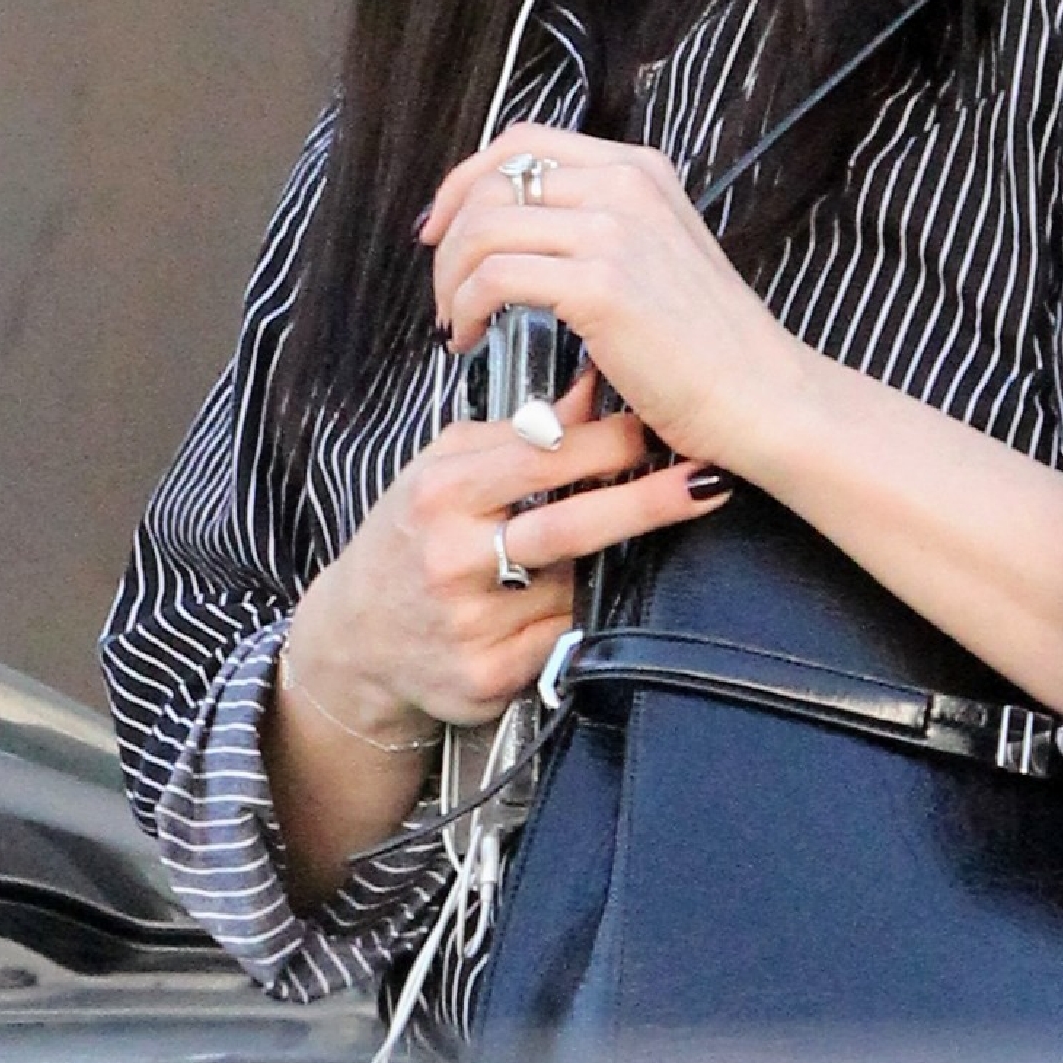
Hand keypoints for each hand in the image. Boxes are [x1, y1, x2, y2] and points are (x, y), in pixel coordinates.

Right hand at [281, 368, 725, 741]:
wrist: (354, 639)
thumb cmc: (410, 538)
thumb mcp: (447, 470)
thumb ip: (519, 432)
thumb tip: (592, 384)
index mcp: (441, 493)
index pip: (541, 459)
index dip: (608, 442)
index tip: (657, 428)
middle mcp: (450, 560)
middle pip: (569, 527)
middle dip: (646, 502)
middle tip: (707, 481)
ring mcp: (468, 624)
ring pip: (576, 588)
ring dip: (605, 568)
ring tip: (606, 553)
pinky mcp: (486, 677)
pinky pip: (564, 639)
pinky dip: (577, 618)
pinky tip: (563, 605)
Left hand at [422, 125, 803, 470]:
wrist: (760, 395)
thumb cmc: (708, 347)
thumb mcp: (659, 255)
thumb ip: (600, 228)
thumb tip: (517, 230)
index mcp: (639, 170)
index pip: (522, 143)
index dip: (464, 181)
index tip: (441, 229)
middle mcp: (626, 186)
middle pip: (491, 183)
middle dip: (449, 240)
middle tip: (446, 294)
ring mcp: (615, 231)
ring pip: (483, 228)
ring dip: (450, 280)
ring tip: (457, 323)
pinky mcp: (601, 284)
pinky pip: (494, 278)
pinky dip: (465, 309)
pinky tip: (472, 338)